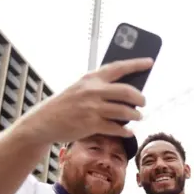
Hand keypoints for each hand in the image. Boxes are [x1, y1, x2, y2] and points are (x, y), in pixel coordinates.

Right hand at [19, 58, 153, 144]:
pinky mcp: (91, 125)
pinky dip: (125, 131)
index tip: (150, 62)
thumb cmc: (66, 104)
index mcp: (91, 78)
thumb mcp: (80, 89)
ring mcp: (92, 108)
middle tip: (143, 102)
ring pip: (124, 111)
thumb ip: (100, 88)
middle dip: (140, 98)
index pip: (119, 67)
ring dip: (135, 115)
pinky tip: (128, 132)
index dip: (136, 64)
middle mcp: (92, 91)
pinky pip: (116, 128)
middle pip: (127, 91)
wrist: (43, 121)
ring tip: (138, 117)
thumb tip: (128, 94)